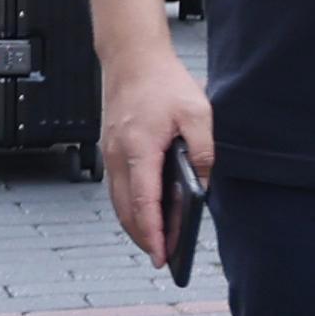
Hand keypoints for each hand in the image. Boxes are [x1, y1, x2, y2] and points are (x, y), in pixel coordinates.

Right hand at [98, 54, 213, 269]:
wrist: (131, 58)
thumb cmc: (162, 82)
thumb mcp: (197, 114)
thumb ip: (203, 151)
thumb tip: (204, 184)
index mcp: (139, 149)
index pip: (144, 202)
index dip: (153, 232)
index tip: (162, 254)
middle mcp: (118, 155)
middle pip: (125, 209)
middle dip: (142, 237)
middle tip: (161, 258)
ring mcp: (110, 152)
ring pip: (117, 201)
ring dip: (133, 224)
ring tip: (154, 242)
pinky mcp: (110, 148)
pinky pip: (115, 187)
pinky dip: (127, 206)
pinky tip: (142, 212)